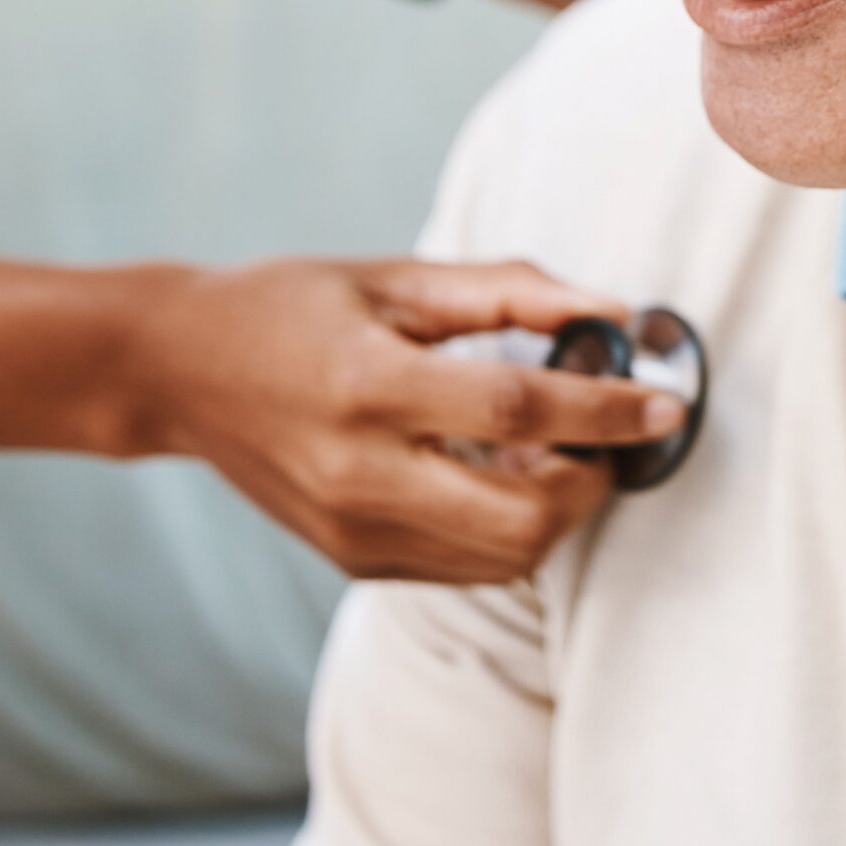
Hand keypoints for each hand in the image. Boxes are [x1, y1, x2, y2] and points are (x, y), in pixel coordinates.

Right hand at [116, 257, 685, 583]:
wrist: (179, 371)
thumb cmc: (291, 307)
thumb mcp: (394, 278)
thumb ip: (507, 290)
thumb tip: (610, 309)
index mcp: (368, 386)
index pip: (516, 411)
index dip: (604, 410)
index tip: (665, 403)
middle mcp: (359, 472)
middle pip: (522, 516)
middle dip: (591, 482)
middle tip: (608, 434)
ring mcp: (353, 530)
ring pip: (504, 558)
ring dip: (557, 511)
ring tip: (553, 449)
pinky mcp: (352, 560)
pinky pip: (465, 566)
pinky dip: (509, 529)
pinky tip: (502, 472)